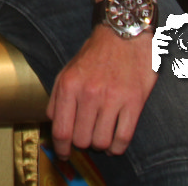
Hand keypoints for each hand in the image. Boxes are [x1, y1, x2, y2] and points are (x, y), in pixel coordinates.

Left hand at [45, 26, 158, 157]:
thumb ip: (57, 97)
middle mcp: (89, 93)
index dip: (61, 148)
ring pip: (101, 142)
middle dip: (82, 144)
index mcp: (69, 85)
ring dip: (100, 146)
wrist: (124, 34)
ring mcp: (113, 98)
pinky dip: (117, 147)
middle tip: (86, 138)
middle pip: (81, 140)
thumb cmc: (95, 54)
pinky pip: (123, 138)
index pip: (61, 129)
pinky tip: (114, 143)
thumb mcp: (67, 70)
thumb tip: (53, 124)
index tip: (63, 154)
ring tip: (101, 138)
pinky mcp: (134, 102)